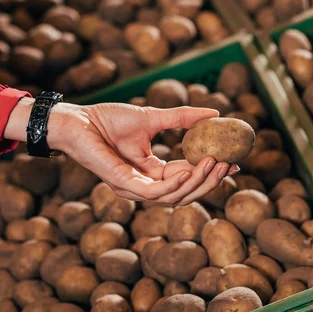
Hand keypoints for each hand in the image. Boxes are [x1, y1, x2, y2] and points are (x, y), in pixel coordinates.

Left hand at [5, 98, 238, 204]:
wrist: (78, 119)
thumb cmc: (108, 119)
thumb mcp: (153, 118)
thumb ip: (182, 119)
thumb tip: (215, 115)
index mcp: (152, 171)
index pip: (187, 177)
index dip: (211, 173)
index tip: (235, 162)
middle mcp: (145, 184)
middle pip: (186, 192)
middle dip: (210, 181)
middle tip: (230, 165)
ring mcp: (134, 188)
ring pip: (174, 197)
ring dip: (198, 181)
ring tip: (215, 162)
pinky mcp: (123, 184)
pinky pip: (155, 193)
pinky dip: (176, 184)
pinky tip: (190, 170)